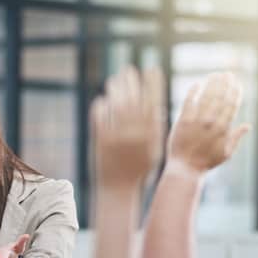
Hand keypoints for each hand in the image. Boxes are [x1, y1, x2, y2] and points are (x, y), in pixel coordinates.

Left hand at [91, 66, 164, 188]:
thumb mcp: (153, 149)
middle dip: (132, 81)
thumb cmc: (139, 169)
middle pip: (133, 98)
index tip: (152, 69)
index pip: (154, 101)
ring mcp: (117, 135)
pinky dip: (101, 106)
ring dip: (116, 89)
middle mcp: (135, 132)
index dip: (153, 83)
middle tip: (129, 69)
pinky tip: (103, 99)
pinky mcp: (101, 139)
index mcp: (151, 134)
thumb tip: (157, 107)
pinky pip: (100, 116)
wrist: (118, 188)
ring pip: (116, 104)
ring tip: (115, 80)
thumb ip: (155, 128)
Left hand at [167, 72, 248, 174]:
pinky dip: (194, 91)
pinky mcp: (183, 120)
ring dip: (212, 83)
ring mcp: (197, 120)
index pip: (232, 105)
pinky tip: (197, 84)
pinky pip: (189, 101)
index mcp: (223, 129)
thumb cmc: (207, 162)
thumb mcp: (226, 153)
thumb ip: (236, 137)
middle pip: (220, 97)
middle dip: (226, 83)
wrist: (185, 168)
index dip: (235, 92)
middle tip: (227, 74)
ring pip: (206, 96)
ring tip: (215, 75)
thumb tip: (248, 126)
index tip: (237, 83)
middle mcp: (211, 122)